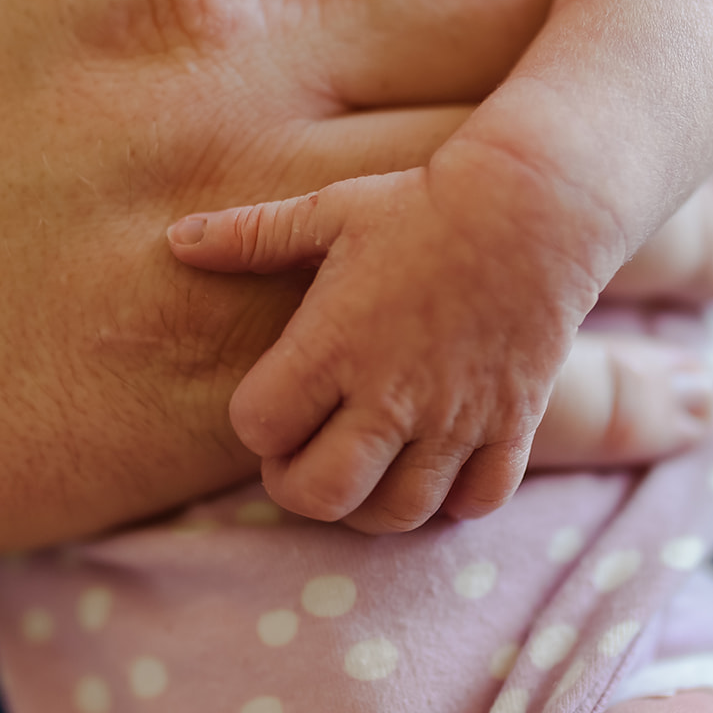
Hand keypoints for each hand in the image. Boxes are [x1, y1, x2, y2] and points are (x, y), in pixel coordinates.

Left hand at [168, 156, 712, 530]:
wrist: (537, 204)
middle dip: (298, 486)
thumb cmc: (421, 201)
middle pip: (321, 493)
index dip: (255, 425)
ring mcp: (455, 416)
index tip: (272, 402)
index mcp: (333, 344)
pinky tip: (433, 466)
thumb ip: (247, 236)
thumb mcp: (328, 209)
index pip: (260, 429)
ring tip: (364, 465)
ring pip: (398, 511)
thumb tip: (174, 241)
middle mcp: (392, 393)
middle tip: (304, 453)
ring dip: (369, 503)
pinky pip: (476, 501)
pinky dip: (449, 501)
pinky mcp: (511, 423)